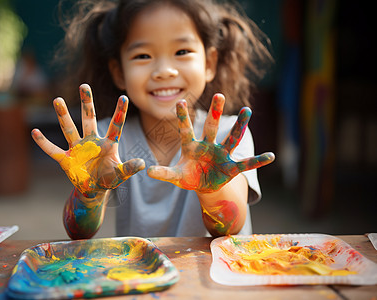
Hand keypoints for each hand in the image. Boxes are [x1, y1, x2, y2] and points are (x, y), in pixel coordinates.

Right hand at [32, 84, 144, 197]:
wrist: (93, 189)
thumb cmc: (108, 179)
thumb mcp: (120, 174)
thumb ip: (129, 168)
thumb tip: (143, 163)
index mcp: (108, 144)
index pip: (115, 126)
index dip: (120, 113)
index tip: (124, 97)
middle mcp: (91, 141)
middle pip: (89, 118)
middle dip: (87, 103)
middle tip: (84, 85)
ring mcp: (77, 149)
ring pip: (69, 129)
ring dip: (63, 115)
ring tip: (58, 99)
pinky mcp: (66, 159)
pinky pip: (53, 150)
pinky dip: (44, 142)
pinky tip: (34, 132)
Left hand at [147, 94, 274, 192]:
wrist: (204, 185)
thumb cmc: (189, 176)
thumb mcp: (176, 176)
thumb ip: (164, 173)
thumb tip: (147, 171)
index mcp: (191, 146)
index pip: (185, 129)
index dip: (182, 117)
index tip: (178, 101)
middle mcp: (208, 146)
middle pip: (211, 127)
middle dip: (214, 112)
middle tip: (218, 94)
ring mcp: (221, 155)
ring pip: (231, 138)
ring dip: (239, 125)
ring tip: (247, 110)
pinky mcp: (231, 168)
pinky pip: (246, 163)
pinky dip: (258, 160)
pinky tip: (271, 156)